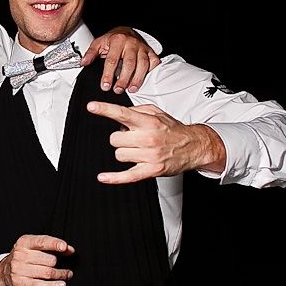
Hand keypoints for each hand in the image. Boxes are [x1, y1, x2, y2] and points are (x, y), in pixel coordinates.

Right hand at [0, 234, 74, 285]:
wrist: (4, 271)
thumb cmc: (24, 256)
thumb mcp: (34, 247)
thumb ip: (52, 246)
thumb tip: (69, 250)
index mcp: (24, 242)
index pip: (42, 242)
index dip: (54, 244)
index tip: (64, 247)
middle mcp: (20, 255)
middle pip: (48, 259)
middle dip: (59, 263)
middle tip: (66, 266)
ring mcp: (19, 269)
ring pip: (47, 273)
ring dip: (61, 274)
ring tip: (67, 274)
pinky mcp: (20, 282)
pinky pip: (40, 285)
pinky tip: (61, 285)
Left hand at [81, 27, 159, 93]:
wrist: (127, 31)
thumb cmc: (113, 39)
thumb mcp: (99, 43)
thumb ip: (91, 53)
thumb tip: (83, 62)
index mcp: (117, 40)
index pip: (112, 60)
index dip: (108, 74)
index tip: (105, 86)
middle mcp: (131, 44)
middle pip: (129, 64)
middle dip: (123, 79)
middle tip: (117, 90)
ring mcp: (143, 48)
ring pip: (142, 65)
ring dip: (137, 79)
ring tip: (130, 90)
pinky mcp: (151, 52)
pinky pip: (153, 64)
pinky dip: (149, 73)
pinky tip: (143, 82)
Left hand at [86, 102, 225, 183]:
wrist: (194, 145)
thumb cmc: (173, 130)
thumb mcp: (156, 112)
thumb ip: (136, 111)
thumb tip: (119, 114)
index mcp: (148, 122)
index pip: (123, 114)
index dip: (105, 109)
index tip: (92, 107)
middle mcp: (149, 138)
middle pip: (115, 139)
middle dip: (120, 138)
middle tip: (131, 137)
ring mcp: (150, 155)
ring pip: (119, 154)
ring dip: (124, 152)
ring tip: (137, 149)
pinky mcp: (151, 170)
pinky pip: (128, 176)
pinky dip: (114, 178)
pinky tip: (103, 177)